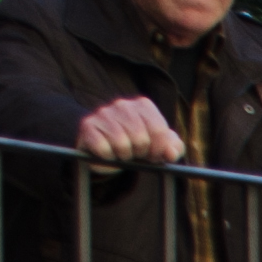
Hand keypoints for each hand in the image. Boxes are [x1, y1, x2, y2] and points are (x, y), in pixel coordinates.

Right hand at [72, 94, 186, 165]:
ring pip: (121, 144)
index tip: (153, 155)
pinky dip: (107, 157)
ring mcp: (103, 113)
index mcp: (143, 105)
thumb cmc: (137, 146)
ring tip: (121, 152)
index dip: (158, 150)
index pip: (159, 131)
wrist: (106, 150)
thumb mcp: (160, 148)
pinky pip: (103, 149)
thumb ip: (173, 149)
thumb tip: (172, 153)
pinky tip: (107, 152)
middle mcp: (123, 104)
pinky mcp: (88, 125)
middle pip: (141, 139)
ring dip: (123, 156)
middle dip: (140, 153)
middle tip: (135, 153)